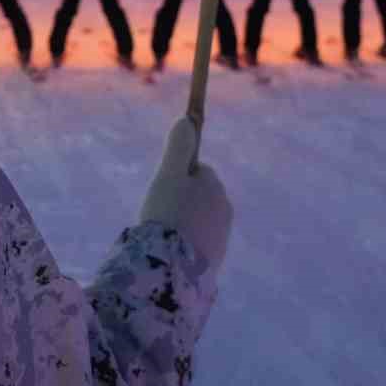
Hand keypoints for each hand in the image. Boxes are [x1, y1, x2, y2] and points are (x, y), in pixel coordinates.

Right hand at [138, 117, 232, 274]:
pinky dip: (187, 243)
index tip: (163, 189)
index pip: (199, 171)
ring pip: (200, 220)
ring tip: (164, 234)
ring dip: (185, 223)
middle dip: (184, 201)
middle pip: (201, 196)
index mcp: (215, 185)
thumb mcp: (168, 175)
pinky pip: (199, 243)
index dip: (179, 176)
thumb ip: (178, 148)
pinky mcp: (216, 259)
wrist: (173, 266)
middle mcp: (225, 208)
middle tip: (160, 213)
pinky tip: (171, 251)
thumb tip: (187, 119)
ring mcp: (222, 236)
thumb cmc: (168, 214)